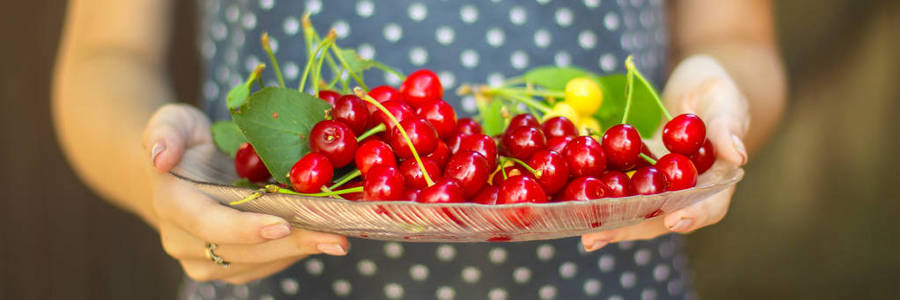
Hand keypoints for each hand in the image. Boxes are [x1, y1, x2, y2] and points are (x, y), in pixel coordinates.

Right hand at [142, 104, 348, 283]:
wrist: (180, 174)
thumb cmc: (183, 142)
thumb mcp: (172, 122)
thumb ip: (166, 132)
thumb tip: (161, 157)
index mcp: (172, 205)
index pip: (208, 223)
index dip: (245, 228)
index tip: (283, 225)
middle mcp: (183, 241)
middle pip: (241, 250)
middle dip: (291, 244)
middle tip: (334, 235)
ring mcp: (204, 259)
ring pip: (257, 263)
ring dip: (300, 251)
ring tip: (338, 237)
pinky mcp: (228, 267)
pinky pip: (264, 265)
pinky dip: (295, 252)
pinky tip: (322, 237)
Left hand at [581, 55, 749, 250]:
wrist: (694, 87)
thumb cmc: (716, 89)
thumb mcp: (723, 98)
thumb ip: (727, 126)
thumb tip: (738, 156)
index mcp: (718, 178)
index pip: (711, 204)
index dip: (694, 214)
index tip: (673, 220)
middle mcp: (689, 191)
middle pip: (665, 217)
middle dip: (634, 229)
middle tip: (600, 236)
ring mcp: (662, 187)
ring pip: (639, 211)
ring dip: (613, 223)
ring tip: (584, 236)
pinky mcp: (640, 177)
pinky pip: (621, 190)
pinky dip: (602, 199)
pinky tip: (575, 207)